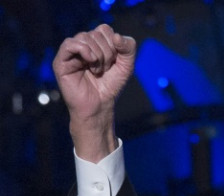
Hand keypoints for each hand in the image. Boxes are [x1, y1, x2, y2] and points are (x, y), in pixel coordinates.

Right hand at [52, 24, 136, 161]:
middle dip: (107, 53)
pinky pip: (70, 44)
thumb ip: (128, 48)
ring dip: (98, 56)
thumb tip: (116, 36)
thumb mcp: (126, 66)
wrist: (100, 105)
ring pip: (85, 37)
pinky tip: (90, 63)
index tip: (114, 62)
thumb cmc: (111, 86)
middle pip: (96, 33)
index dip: (113, 44)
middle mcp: (82, 45)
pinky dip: (84, 51)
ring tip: (97, 71)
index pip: (104, 29)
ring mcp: (70, 52)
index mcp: (95, 44)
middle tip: (105, 69)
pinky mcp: (61, 61)